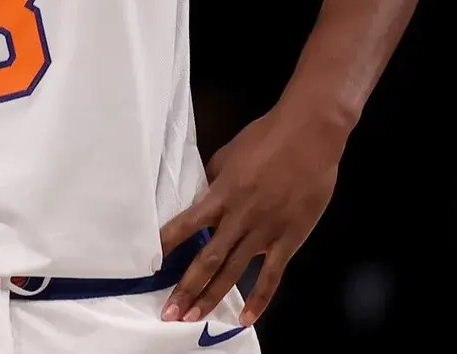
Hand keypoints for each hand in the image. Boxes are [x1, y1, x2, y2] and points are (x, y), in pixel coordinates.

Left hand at [158, 107, 344, 326]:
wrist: (308, 137)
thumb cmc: (265, 139)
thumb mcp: (227, 155)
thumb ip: (214, 181)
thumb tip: (201, 198)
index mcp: (220, 194)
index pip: (184, 224)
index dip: (166, 245)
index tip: (148, 265)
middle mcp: (237, 218)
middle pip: (207, 259)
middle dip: (186, 288)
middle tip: (168, 312)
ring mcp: (264, 232)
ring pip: (233, 272)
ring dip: (212, 297)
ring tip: (193, 318)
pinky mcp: (288, 239)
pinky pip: (272, 275)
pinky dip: (259, 299)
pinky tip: (246, 318)